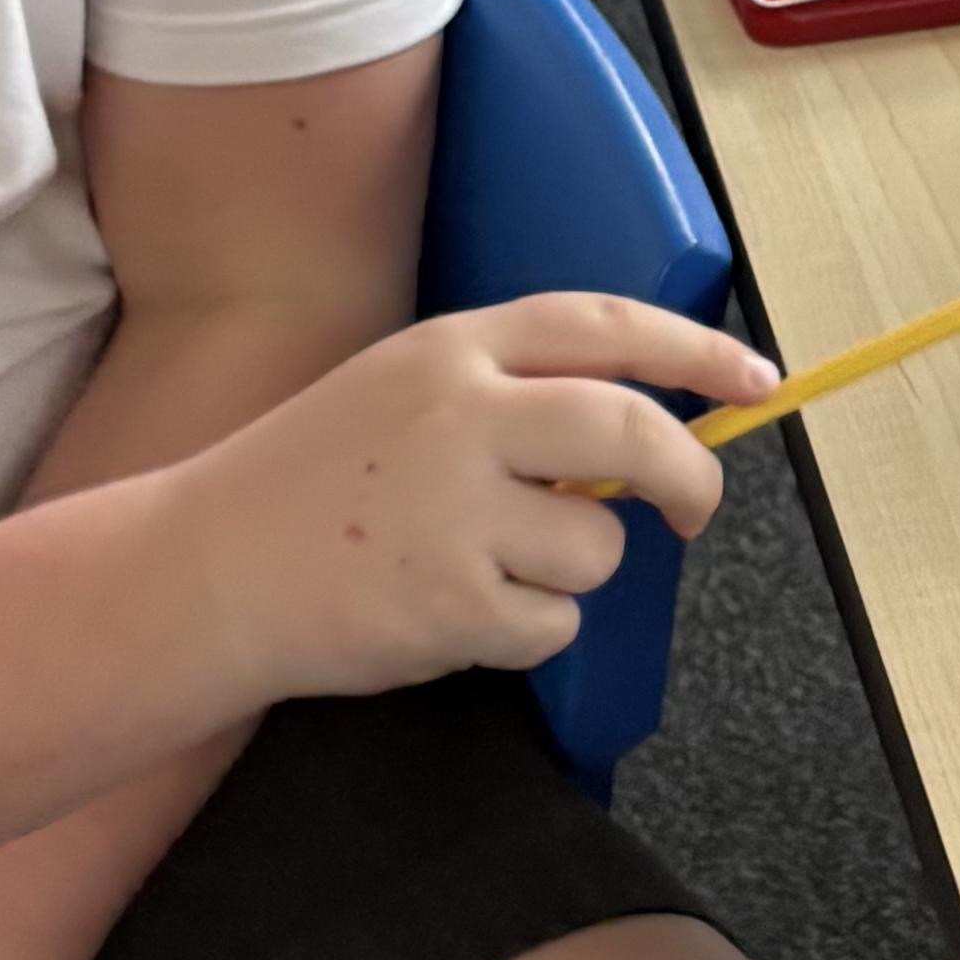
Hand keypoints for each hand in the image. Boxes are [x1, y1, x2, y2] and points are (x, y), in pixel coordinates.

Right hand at [195, 291, 778, 699]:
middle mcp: (459, 416)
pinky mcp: (451, 601)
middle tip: (691, 509)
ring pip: (598, 548)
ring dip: (571, 574)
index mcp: (451, 349)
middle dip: (687, 477)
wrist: (205, 571)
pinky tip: (454, 613)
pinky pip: (551, 623)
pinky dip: (525, 632)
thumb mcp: (399, 391)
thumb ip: (508, 394)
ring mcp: (454, 511)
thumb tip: (640, 426)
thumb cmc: (310, 484)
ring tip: (485, 570)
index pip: (603, 327)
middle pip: (631, 431)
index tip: (755, 377)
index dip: (695, 350)